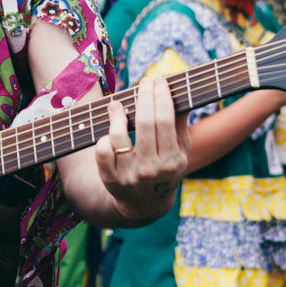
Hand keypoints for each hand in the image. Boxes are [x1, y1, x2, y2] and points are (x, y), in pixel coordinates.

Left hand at [96, 77, 189, 224]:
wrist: (144, 206)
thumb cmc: (164, 170)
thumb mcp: (180, 154)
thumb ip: (181, 128)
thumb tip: (183, 97)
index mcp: (172, 160)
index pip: (165, 121)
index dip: (161, 97)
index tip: (158, 80)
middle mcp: (152, 168)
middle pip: (146, 124)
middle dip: (144, 97)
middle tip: (143, 82)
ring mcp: (130, 175)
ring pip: (119, 136)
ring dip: (117, 115)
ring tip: (117, 104)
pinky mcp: (110, 179)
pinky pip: (102, 152)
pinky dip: (103, 138)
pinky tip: (107, 131)